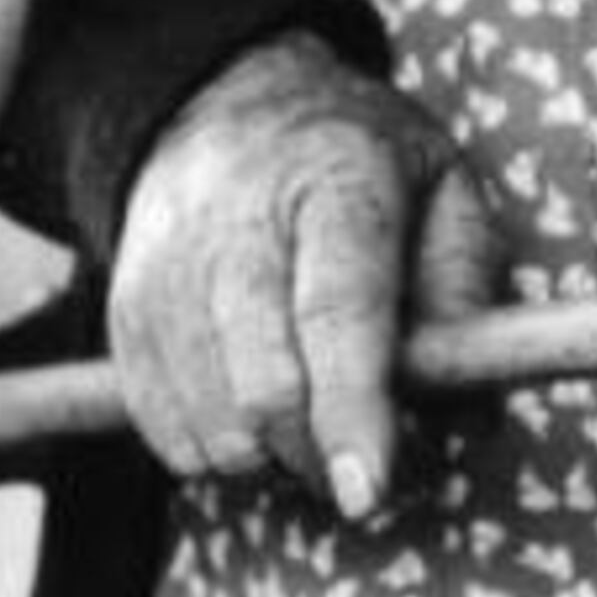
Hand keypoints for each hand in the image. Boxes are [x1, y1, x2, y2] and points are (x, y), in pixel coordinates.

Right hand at [105, 31, 503, 518]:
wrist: (223, 103)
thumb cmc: (360, 161)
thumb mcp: (444, 187)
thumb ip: (466, 292)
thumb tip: (472, 410)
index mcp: (336, 182)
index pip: (337, 313)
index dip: (352, 413)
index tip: (370, 493)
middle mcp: (236, 222)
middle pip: (264, 385)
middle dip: (319, 457)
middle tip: (361, 463)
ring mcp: (168, 269)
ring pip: (210, 422)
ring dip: (270, 460)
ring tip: (308, 421)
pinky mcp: (124, 311)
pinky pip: (163, 428)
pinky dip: (215, 452)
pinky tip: (251, 413)